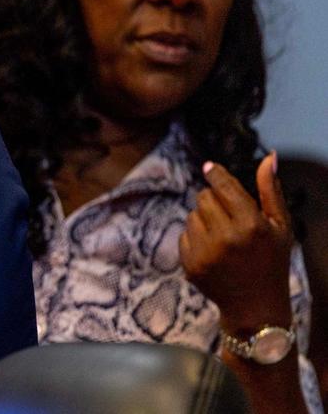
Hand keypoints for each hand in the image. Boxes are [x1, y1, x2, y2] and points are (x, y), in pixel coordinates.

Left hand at [179, 152, 293, 331]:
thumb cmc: (272, 261)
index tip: (210, 167)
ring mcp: (206, 253)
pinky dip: (195, 239)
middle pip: (203, 197)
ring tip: (224, 238)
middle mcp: (227, 238)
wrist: (256, 307)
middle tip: (230, 218)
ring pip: (192, 215)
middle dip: (214, 201)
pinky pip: (184, 234)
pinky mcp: (190, 264)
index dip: (215, 174)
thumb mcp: (280, 227)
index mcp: (252, 225)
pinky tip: (214, 253)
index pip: (224, 186)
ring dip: (204, 220)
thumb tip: (269, 156)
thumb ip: (270, 190)